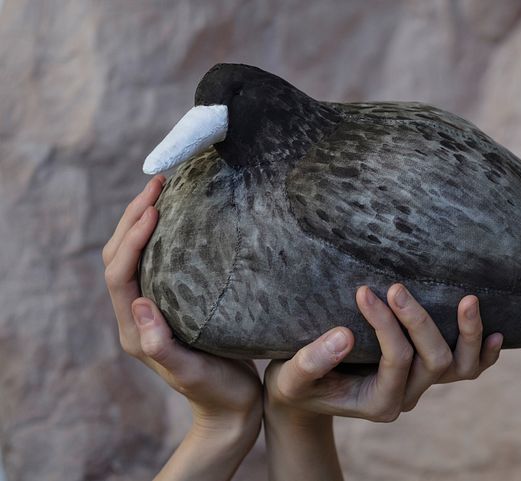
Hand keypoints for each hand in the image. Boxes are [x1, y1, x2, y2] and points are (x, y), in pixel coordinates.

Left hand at [103, 176, 261, 480]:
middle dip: (132, 217)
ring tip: (165, 190)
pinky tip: (184, 217)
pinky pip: (158, 260)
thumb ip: (161, 343)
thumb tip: (138, 303)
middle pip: (119, 258)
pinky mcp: (173, 303)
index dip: (131, 239)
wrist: (233, 407)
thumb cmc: (216, 391)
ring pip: (135, 255)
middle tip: (157, 183)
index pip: (119, 276)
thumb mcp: (191, 371)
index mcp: (135, 331)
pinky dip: (163, 233)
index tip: (154, 209)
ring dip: (143, 220)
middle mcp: (138, 316)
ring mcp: (154, 309)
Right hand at [262, 284, 502, 480]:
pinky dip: (481, 355)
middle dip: (419, 321)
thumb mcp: (291, 375)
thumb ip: (312, 360)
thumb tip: (345, 334)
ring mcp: (419, 385)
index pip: (396, 359)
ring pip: (459, 369)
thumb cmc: (295, 382)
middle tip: (396, 286)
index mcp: (378, 402)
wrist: (305, 394)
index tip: (364, 290)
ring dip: (467, 335)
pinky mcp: (423, 372)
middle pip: (433, 361)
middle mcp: (405, 397)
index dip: (385, 324)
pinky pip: (464, 370)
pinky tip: (496, 333)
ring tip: (469, 300)